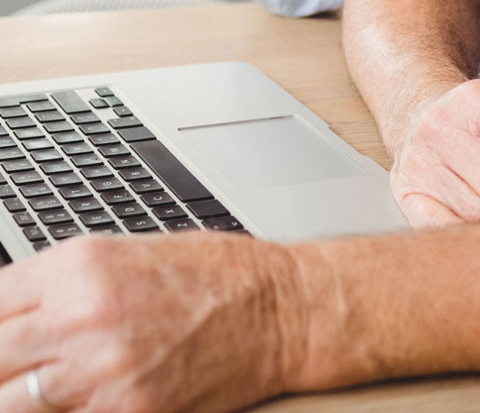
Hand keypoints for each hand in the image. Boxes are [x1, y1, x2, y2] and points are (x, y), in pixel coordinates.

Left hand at [0, 232, 300, 412]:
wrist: (277, 307)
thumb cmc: (211, 275)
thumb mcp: (123, 256)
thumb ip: (59, 285)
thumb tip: (11, 314)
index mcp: (77, 265)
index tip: (0, 332)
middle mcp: (81, 315)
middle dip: (0, 364)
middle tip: (11, 368)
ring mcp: (100, 370)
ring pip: (9, 402)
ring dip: (14, 394)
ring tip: (28, 389)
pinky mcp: (126, 411)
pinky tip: (63, 402)